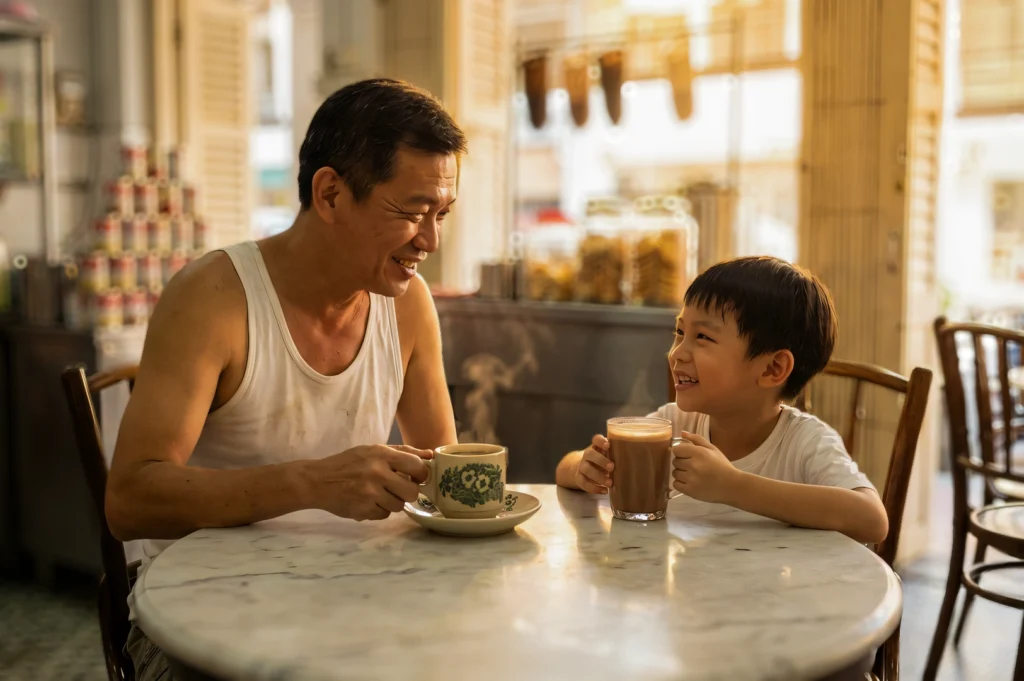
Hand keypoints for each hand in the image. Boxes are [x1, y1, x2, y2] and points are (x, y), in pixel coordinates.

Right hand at [309, 444, 432, 520]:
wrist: (317, 481)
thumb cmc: (348, 463)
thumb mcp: (372, 450)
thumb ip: (402, 451)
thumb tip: (430, 455)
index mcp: (381, 454)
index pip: (416, 465)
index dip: (422, 474)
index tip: (417, 477)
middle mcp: (377, 472)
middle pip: (412, 491)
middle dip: (408, 492)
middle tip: (399, 489)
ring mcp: (370, 493)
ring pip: (399, 506)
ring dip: (392, 502)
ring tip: (379, 494)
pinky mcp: (363, 510)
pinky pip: (384, 515)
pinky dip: (379, 510)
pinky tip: (368, 502)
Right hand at [575, 435, 613, 493]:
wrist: (584, 469)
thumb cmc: (603, 461)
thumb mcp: (608, 456)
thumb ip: (618, 454)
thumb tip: (638, 458)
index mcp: (596, 447)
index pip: (596, 440)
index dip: (600, 441)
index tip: (608, 445)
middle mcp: (587, 455)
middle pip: (589, 454)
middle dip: (601, 460)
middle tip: (612, 467)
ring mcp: (581, 466)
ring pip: (586, 469)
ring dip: (598, 476)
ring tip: (610, 483)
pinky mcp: (579, 478)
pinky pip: (584, 483)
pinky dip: (594, 488)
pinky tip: (604, 491)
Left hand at [671, 431, 738, 503]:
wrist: (732, 486)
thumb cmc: (722, 466)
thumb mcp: (713, 449)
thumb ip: (697, 439)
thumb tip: (682, 433)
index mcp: (699, 453)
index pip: (676, 449)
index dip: (680, 451)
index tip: (687, 454)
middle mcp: (693, 465)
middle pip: (675, 461)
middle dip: (682, 462)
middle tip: (693, 465)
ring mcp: (691, 479)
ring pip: (675, 473)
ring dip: (681, 473)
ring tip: (692, 474)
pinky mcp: (690, 491)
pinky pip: (675, 484)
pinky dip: (680, 483)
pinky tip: (690, 482)